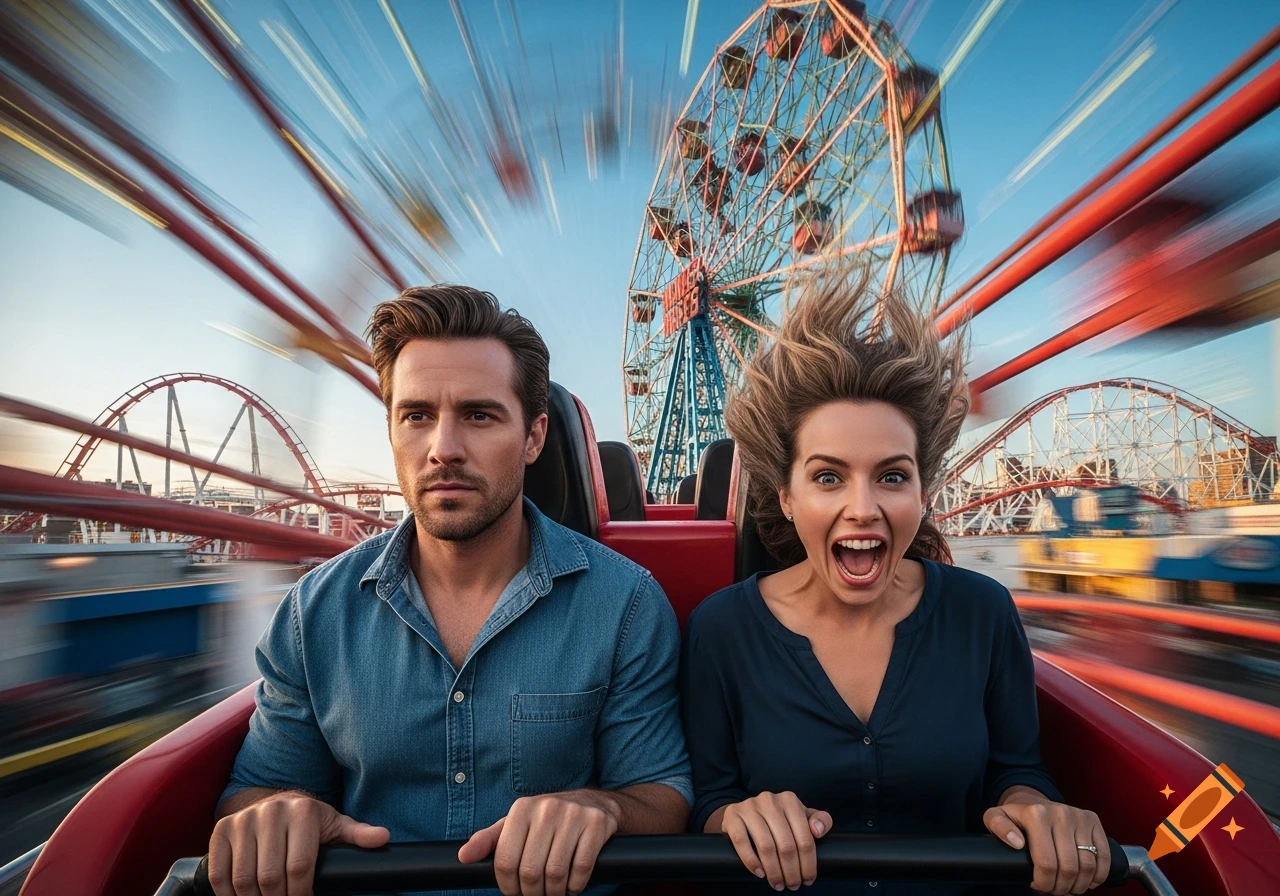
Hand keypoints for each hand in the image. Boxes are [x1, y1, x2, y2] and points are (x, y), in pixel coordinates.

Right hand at [208, 792, 388, 895]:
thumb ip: (357, 834)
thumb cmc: (310, 822)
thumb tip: (382, 838)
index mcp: (303, 811)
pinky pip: (219, 874)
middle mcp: (271, 811)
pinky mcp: (222, 830)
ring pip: (243, 879)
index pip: (299, 868)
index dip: (301, 894)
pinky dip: (228, 894)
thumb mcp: (335, 825)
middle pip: (269, 877)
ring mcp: (243, 820)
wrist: (276, 804)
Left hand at [458, 790, 620, 895]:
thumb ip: (489, 840)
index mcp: (522, 809)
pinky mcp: (596, 824)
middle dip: (532, 893)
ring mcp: (573, 814)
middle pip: (530, 871)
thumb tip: (463, 857)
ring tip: (555, 892)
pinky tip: (573, 884)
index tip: (515, 893)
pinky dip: (576, 885)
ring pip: (556, 873)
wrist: (595, 803)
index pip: (505, 861)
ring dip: (555, 892)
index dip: (508, 887)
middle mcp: (547, 808)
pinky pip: (582, 868)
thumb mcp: (517, 824)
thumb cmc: (548, 820)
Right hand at [719, 792, 831, 890]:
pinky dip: (751, 861)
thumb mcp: (801, 817)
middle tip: (792, 886)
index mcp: (790, 800)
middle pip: (786, 845)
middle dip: (791, 871)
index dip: (808, 864)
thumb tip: (818, 830)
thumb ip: (820, 820)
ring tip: (778, 884)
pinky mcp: (733, 815)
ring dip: (774, 871)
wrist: (744, 813)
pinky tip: (760, 873)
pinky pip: (742, 842)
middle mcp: (770, 800)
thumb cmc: (779, 820)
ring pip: (766, 846)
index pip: (805, 838)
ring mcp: (749, 806)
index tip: (808, 879)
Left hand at [984, 791, 1109, 894]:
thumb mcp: (996, 817)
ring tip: (1068, 888)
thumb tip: (1016, 842)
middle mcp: (1061, 814)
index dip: (1043, 883)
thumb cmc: (1016, 817)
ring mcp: (1080, 817)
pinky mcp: (1093, 820)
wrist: (1034, 801)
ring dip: (1080, 885)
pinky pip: (1104, 856)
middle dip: (1061, 887)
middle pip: (1068, 868)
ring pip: (1088, 866)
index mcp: (1037, 815)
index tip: (1038, 885)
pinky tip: (1087, 881)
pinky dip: (1098, 875)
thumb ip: (998, 827)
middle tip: (1054, 890)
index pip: (1046, 864)